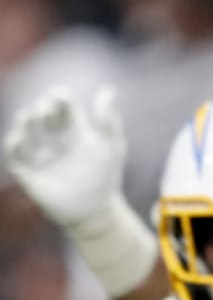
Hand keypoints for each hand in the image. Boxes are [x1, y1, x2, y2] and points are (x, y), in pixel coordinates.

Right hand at [3, 85, 126, 231]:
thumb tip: (107, 90)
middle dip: (41, 109)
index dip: (59, 98)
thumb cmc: (105, 176)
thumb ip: (108, 120)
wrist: (96, 210)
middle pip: (41, 115)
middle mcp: (53, 138)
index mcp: (73, 128)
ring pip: (25, 131)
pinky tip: (19, 137)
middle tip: (46, 109)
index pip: (61, 106)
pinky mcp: (29, 171)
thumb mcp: (111, 146)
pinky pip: (15, 155)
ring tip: (30, 117)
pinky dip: (14, 144)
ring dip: (25, 122)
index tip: (60, 96)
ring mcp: (39, 153)